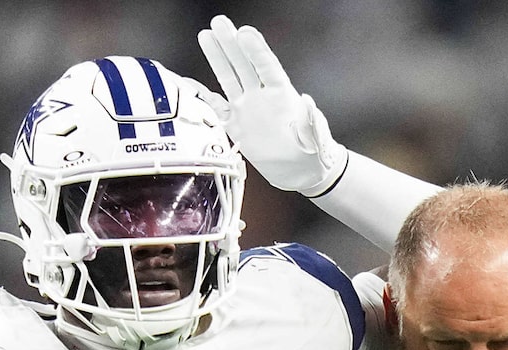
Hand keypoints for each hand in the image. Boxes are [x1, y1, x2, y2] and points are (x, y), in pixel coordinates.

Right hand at [197, 15, 348, 197]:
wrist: (300, 170)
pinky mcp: (236, 125)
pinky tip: (191, 83)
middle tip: (218, 22)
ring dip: (217, 57)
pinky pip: (216, 108)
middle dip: (231, 43)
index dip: (256, 50)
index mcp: (282, 94)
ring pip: (228, 78)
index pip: (266, 67)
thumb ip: (312, 121)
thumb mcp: (316, 136)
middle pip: (243, 65)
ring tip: (206, 35)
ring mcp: (247, 108)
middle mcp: (262, 96)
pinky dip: (203, 96)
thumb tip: (309, 102)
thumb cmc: (313, 151)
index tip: (244, 32)